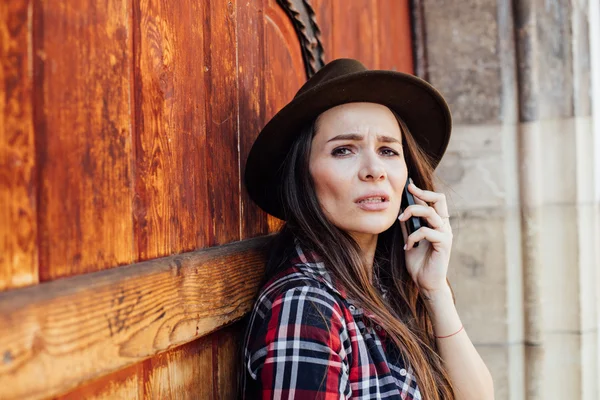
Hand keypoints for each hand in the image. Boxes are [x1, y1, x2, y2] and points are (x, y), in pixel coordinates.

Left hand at [398, 181, 452, 297]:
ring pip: (430, 212)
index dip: (421, 191)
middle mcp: (443, 226)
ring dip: (412, 212)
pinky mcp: (444, 244)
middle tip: (409, 190)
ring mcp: (445, 234)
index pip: (433, 200)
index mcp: (437, 223)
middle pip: (439, 199)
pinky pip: (426, 231)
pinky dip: (412, 236)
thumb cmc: (419, 262)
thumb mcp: (409, 239)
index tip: (408, 184)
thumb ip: (407, 225)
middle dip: (423, 192)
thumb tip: (399, 210)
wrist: (426, 283)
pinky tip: (407, 246)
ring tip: (401, 220)